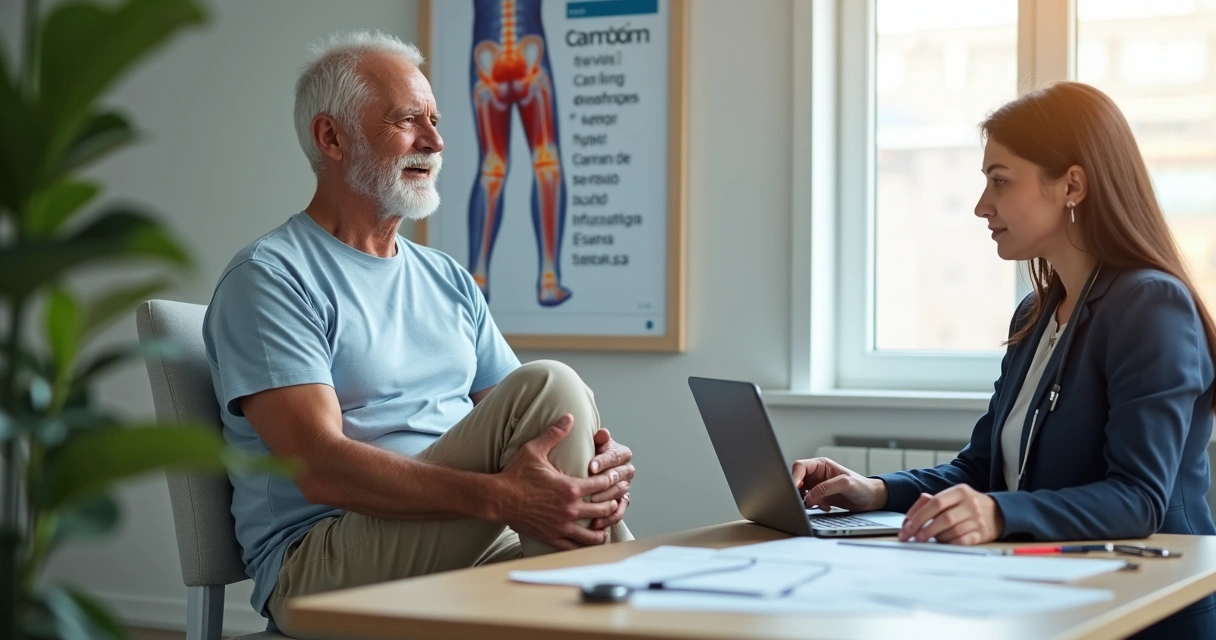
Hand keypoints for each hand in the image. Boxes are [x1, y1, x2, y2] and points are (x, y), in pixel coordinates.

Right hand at [495, 415, 619, 549]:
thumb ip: (554, 433)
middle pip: (603, 508)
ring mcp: (561, 525)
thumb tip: (569, 416)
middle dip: (613, 503)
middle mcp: (570, 509)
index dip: (613, 480)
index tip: (617, 478)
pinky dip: (584, 544)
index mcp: (570, 488)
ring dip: (603, 527)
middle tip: (618, 499)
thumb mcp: (535, 450)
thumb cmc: (516, 474)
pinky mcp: (551, 537)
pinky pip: (574, 546)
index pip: (602, 484)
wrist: (497, 498)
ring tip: (607, 523)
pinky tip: (589, 539)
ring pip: (592, 533)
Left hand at [588, 429, 633, 529]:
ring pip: (619, 494)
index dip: (604, 462)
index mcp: (621, 454)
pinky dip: (609, 518)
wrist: (582, 471)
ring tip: (591, 503)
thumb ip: (597, 439)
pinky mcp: (619, 504)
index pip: (616, 456)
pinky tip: (596, 523)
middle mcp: (626, 470)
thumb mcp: (589, 444)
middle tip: (590, 487)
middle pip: (620, 476)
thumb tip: (603, 433)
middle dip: (605, 482)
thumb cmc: (585, 455)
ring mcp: (623, 488)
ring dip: (606, 499)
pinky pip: (619, 512)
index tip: (590, 467)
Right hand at [791, 458, 887, 511]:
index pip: (800, 467)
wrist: (871, 499)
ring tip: (821, 504)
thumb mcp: (845, 484)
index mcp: (821, 465)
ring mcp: (817, 487)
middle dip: (799, 491)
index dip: (794, 476)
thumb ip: (825, 488)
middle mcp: (816, 475)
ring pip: (801, 493)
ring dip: (806, 500)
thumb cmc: (862, 486)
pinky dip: (813, 506)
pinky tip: (826, 507)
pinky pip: (808, 502)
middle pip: (797, 480)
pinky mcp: (819, 498)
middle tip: (805, 500)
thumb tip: (808, 497)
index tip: (794, 488)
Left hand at [899, 484, 1003, 544]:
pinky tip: (943, 542)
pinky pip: (962, 541)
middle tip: (912, 537)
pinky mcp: (982, 534)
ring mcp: (977, 519)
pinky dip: (950, 543)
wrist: (998, 513)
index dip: (918, 516)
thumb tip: (909, 519)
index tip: (906, 528)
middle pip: (943, 518)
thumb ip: (931, 502)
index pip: (935, 502)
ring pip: (952, 531)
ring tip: (928, 539)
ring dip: (936, 537)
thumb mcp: (952, 497)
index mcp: (959, 491)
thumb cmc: (967, 505)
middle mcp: (970, 504)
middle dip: (924, 529)